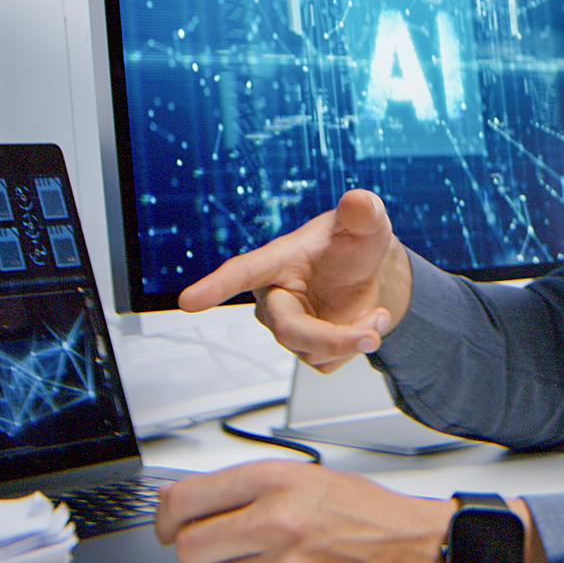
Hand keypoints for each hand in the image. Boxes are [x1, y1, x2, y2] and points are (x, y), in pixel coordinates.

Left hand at [154, 461, 542, 562]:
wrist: (424, 556)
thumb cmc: (373, 518)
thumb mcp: (309, 481)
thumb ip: (243, 488)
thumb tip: (180, 498)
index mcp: (277, 482)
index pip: (188, 499)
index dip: (169, 516)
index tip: (170, 524)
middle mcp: (275, 523)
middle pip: (190, 548)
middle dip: (201, 552)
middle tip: (222, 550)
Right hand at [178, 190, 414, 372]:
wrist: (371, 274)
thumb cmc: (354, 244)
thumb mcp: (366, 223)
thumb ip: (363, 212)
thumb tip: (359, 200)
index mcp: (277, 260)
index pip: (241, 272)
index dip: (214, 286)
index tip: (188, 301)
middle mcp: (275, 297)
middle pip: (288, 330)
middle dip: (331, 337)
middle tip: (370, 332)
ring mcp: (289, 326)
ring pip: (311, 351)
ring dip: (353, 339)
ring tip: (374, 314)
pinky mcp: (307, 349)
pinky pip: (326, 362)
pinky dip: (353, 348)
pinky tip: (363, 325)